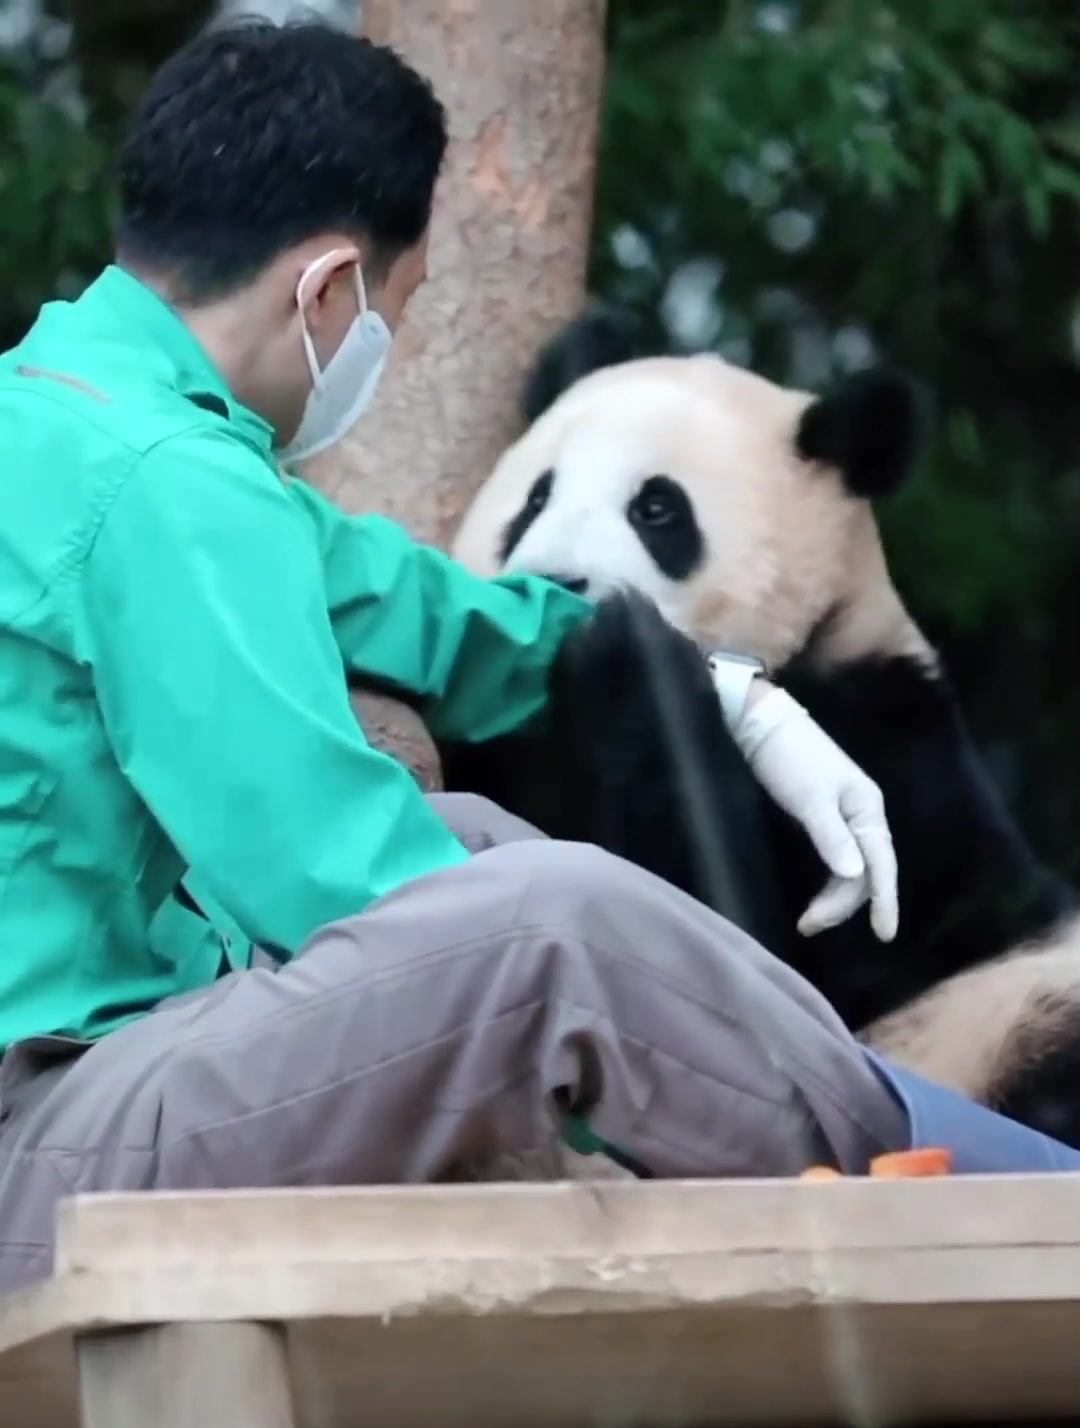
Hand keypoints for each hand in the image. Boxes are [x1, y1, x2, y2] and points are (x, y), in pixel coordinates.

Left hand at [730, 683, 897, 942]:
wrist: (760, 724)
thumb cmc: (788, 757)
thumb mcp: (809, 798)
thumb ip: (831, 837)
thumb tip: (855, 875)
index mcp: (867, 809)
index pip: (882, 864)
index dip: (885, 901)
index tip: (883, 936)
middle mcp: (863, 815)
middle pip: (866, 871)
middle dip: (843, 904)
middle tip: (809, 926)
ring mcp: (844, 817)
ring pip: (850, 869)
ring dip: (834, 897)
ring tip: (807, 922)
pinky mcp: (824, 818)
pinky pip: (836, 860)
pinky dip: (828, 881)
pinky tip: (816, 897)